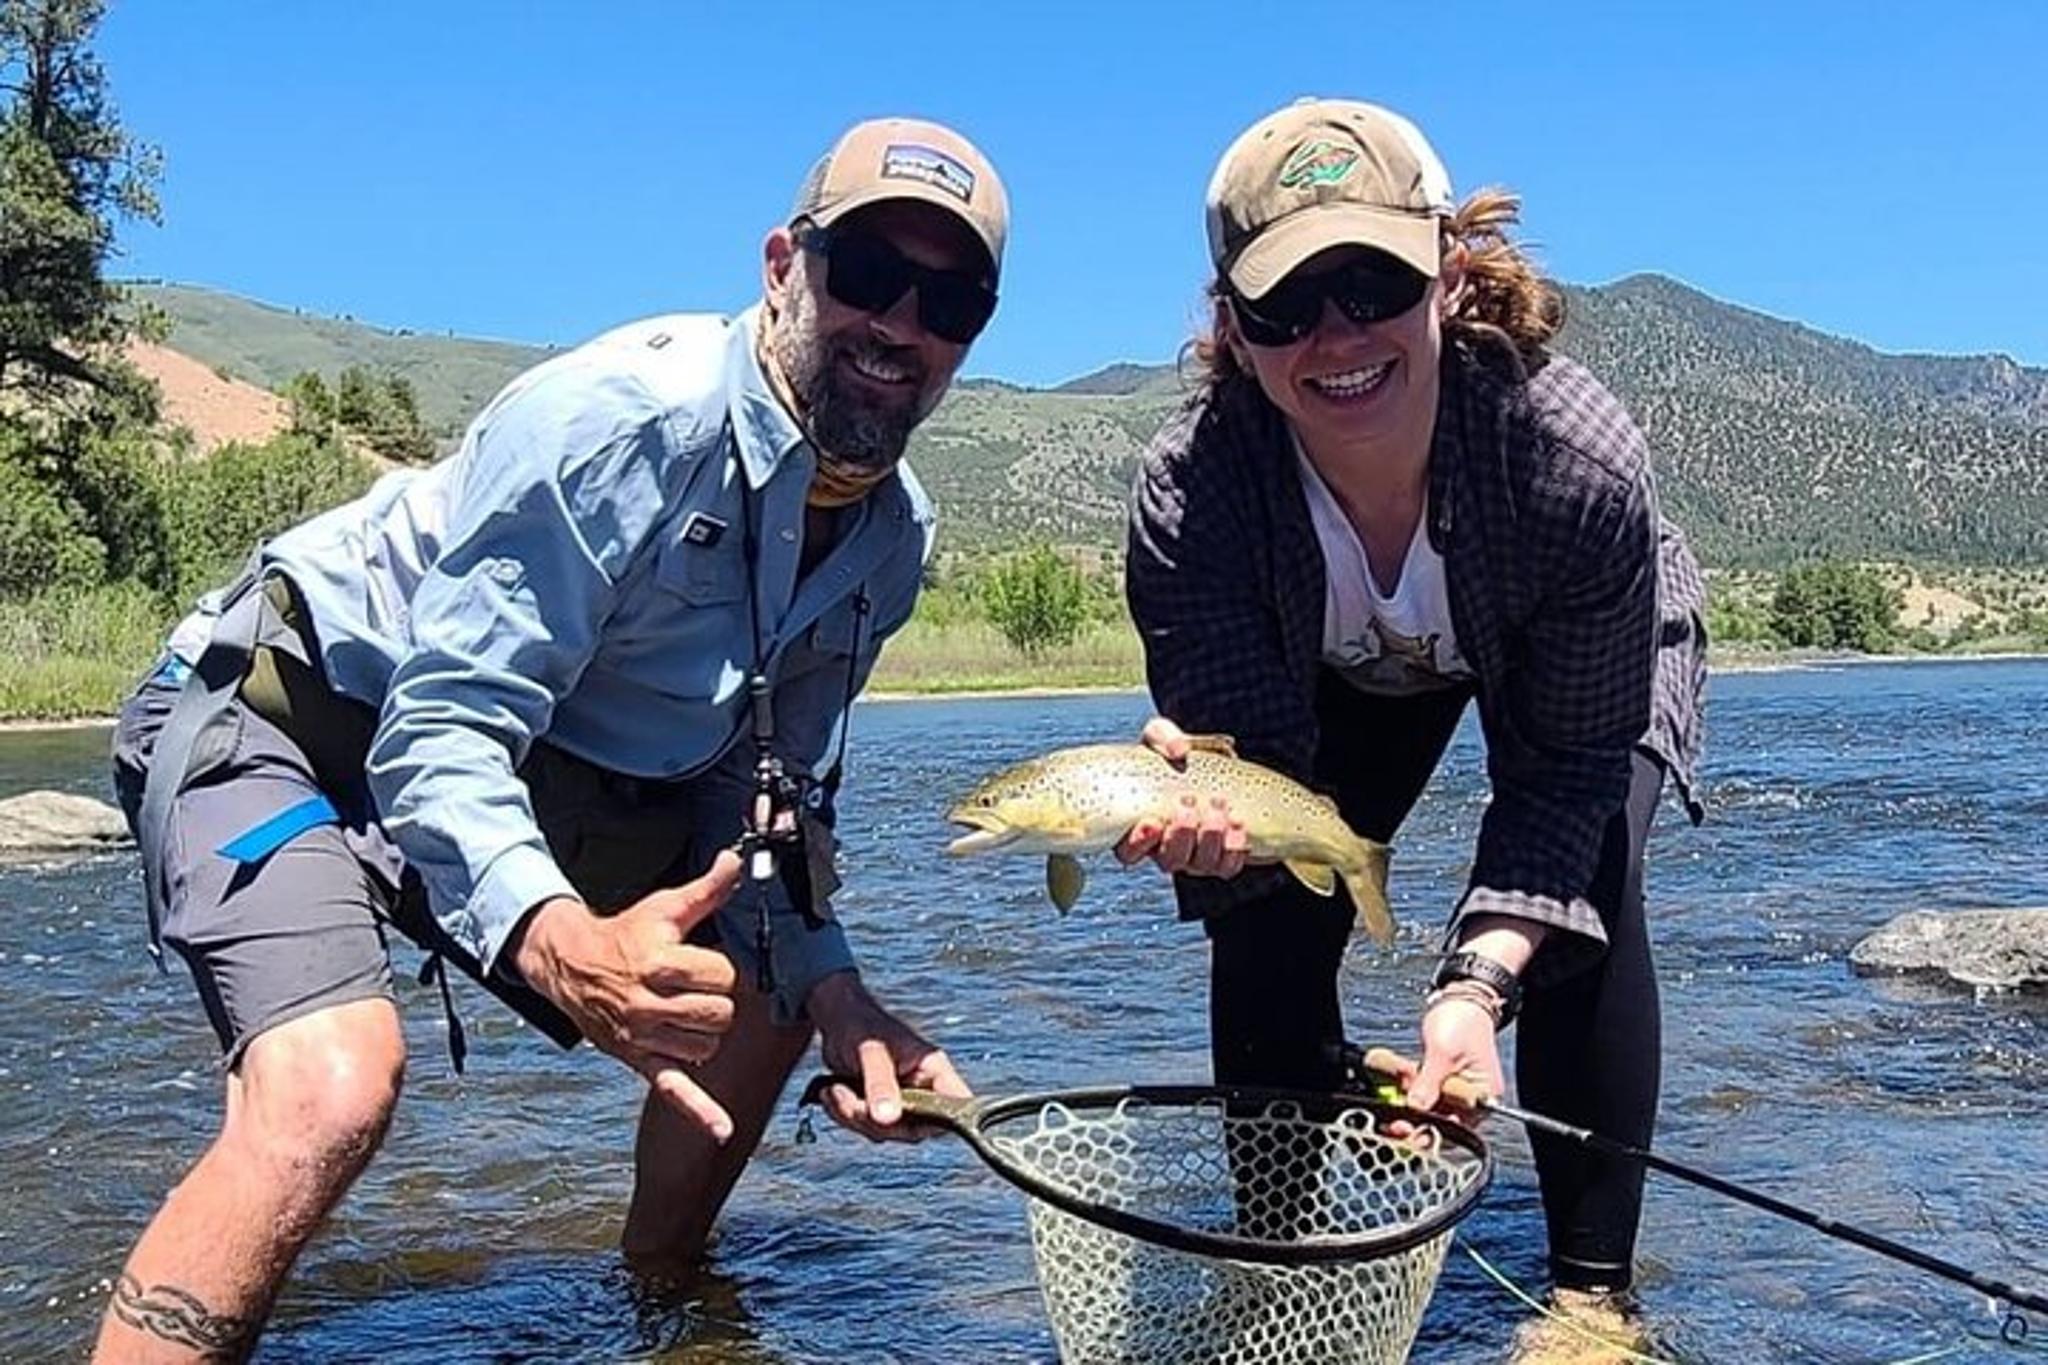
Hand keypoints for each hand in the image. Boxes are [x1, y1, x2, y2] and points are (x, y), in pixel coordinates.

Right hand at [514, 851, 741, 1141]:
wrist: (569, 965)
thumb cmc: (625, 934)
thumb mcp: (663, 908)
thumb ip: (706, 891)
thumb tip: (736, 861)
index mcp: (658, 964)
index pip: (722, 978)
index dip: (723, 971)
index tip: (708, 964)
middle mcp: (648, 1005)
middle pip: (718, 1016)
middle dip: (717, 1002)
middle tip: (698, 989)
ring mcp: (643, 1037)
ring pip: (706, 1047)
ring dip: (706, 1033)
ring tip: (685, 1012)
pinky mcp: (640, 1061)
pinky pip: (674, 1090)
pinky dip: (699, 1112)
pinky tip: (720, 1130)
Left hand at [808, 971, 968, 1141]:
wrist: (838, 1020)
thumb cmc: (862, 1025)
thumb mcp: (872, 1054)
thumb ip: (880, 1085)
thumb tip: (887, 1119)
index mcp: (933, 1069)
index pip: (957, 1103)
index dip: (948, 1120)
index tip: (911, 1120)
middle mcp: (923, 1089)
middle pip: (915, 1129)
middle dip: (877, 1121)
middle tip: (853, 1101)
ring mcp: (902, 1102)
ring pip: (886, 1132)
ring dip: (855, 1117)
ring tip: (837, 1089)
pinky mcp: (881, 1109)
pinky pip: (867, 1128)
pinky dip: (845, 1116)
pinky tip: (833, 1092)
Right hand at [1113, 716, 1248, 878]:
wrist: (1203, 766)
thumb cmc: (1170, 754)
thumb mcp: (1159, 737)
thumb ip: (1163, 738)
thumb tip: (1179, 749)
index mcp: (1138, 828)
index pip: (1128, 852)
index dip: (1138, 843)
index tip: (1152, 821)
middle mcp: (1164, 850)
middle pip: (1169, 861)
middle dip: (1181, 836)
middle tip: (1188, 803)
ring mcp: (1193, 857)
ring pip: (1200, 865)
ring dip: (1210, 839)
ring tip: (1217, 806)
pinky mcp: (1220, 857)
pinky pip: (1227, 866)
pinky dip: (1234, 849)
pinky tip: (1237, 823)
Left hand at [1403, 992, 1506, 1117]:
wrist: (1462, 1000)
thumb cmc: (1463, 1022)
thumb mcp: (1442, 1053)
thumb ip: (1428, 1084)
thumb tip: (1415, 1108)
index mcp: (1481, 1096)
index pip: (1454, 1125)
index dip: (1428, 1130)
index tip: (1405, 1129)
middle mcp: (1470, 1099)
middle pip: (1440, 1122)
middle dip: (1414, 1118)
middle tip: (1393, 1121)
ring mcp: (1455, 1091)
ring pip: (1428, 1109)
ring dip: (1408, 1102)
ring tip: (1399, 1084)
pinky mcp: (1442, 1082)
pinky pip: (1423, 1094)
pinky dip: (1409, 1088)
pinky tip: (1401, 1076)